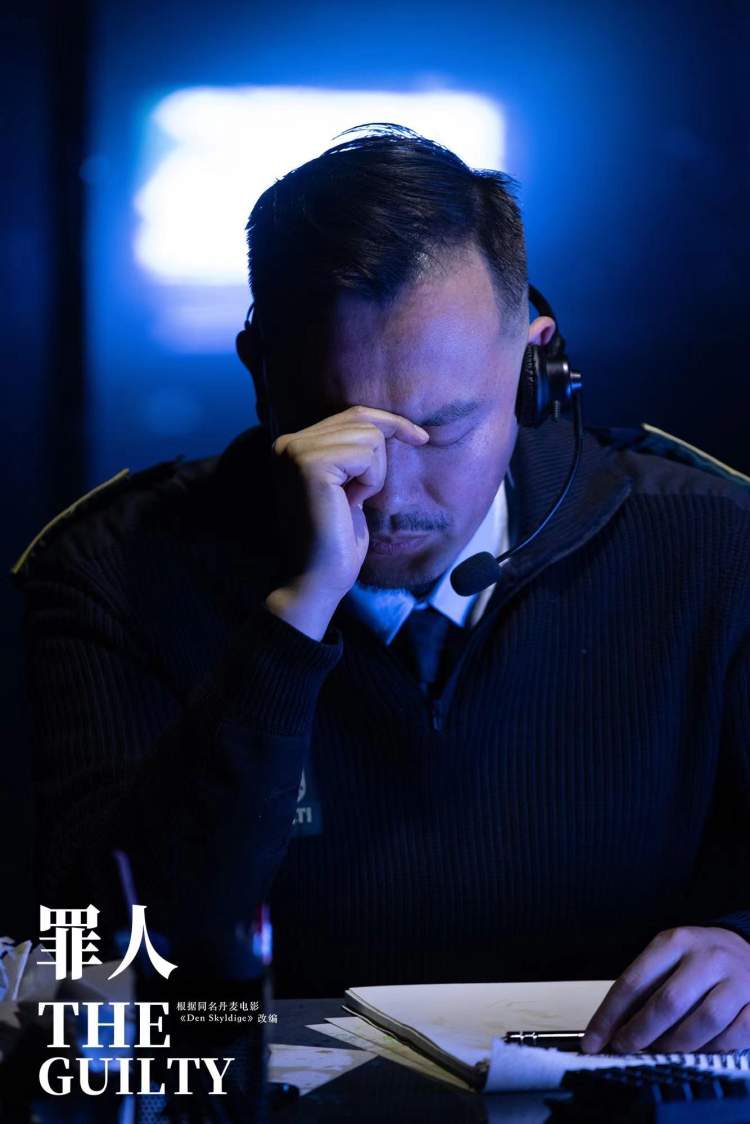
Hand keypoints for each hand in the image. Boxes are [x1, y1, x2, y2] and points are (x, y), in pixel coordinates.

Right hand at [265, 406, 428, 638]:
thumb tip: (386, 424)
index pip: (352, 414)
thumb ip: (353, 452)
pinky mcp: (310, 464)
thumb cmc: (337, 540)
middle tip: (357, 499)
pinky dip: (371, 481)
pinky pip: (367, 454)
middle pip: (363, 420)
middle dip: (378, 462)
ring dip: (374, 475)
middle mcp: (287, 442)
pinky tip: (351, 504)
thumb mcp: (349, 486)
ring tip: (350, 503)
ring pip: (369, 435)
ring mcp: (296, 451)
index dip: (390, 422)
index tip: (421, 437)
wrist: (318, 579)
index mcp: (293, 445)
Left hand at [581, 926, 749, 1053]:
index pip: (634, 981)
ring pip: (703, 1021)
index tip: (593, 1039)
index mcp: (675, 942)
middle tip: (624, 1049)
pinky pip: (734, 1034)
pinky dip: (713, 1048)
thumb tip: (611, 1027)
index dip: (609, 1015)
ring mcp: (735, 980)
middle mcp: (706, 957)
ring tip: (660, 1052)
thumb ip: (644, 986)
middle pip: (668, 1003)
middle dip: (640, 1033)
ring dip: (676, 1044)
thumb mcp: (668, 956)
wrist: (748, 946)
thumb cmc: (699, 957)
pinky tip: (699, 1051)